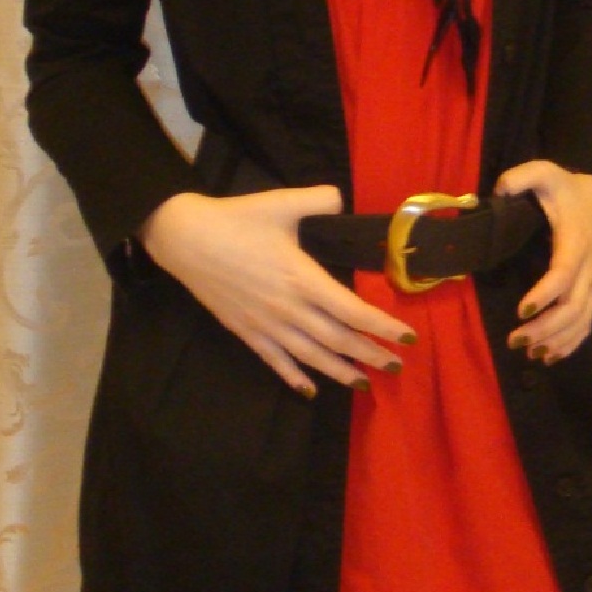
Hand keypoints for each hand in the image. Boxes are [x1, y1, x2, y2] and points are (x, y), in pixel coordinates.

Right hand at [137, 185, 413, 396]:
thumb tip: (341, 201)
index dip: (383, 326)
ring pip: (311, 356)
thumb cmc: (235, 219)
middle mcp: (289, 308)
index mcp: (302, 278)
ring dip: (340, 371)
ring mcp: (266, 324)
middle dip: (371, 355)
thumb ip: (320, 200)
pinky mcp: (245, 330)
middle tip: (396, 367)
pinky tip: (309, 390)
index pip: (353, 311)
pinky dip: (294, 377)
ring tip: (364, 383)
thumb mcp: (281, 202)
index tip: (408, 337)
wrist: (184, 238)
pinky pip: (274, 360)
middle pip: (339, 339)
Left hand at [498, 160, 591, 362]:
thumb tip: (501, 188)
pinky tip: (550, 356)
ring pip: (582, 319)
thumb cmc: (568, 189)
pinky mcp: (591, 288)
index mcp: (576, 243)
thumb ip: (523, 176)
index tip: (521, 310)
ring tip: (529, 353)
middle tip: (514, 340)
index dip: (545, 294)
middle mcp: (589, 268)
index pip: (564, 274)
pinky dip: (572, 342)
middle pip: (574, 306)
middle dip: (546, 327)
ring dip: (557, 339)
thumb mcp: (545, 173)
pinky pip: (588, 321)